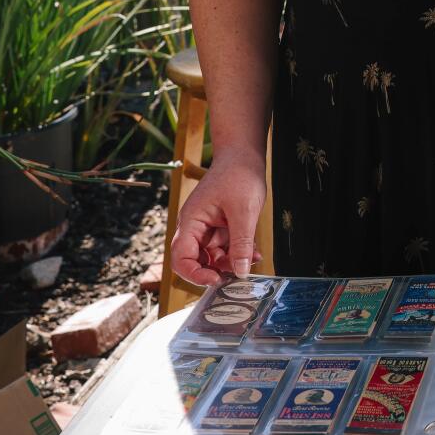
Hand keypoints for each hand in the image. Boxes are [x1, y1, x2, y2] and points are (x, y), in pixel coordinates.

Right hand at [170, 147, 265, 285]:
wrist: (244, 154)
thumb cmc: (239, 174)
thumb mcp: (244, 211)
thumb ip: (241, 243)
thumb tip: (241, 271)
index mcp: (191, 221)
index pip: (180, 257)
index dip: (194, 274)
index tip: (215, 280)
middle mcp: (195, 227)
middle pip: (196, 260)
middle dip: (216, 270)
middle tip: (238, 274)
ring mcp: (208, 226)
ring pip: (213, 256)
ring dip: (231, 261)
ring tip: (252, 259)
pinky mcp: (220, 225)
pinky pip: (225, 246)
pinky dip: (238, 252)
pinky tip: (254, 252)